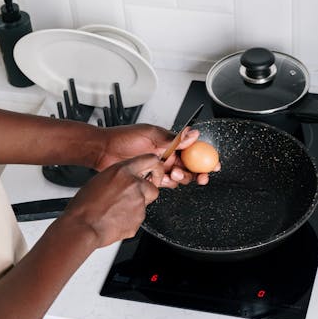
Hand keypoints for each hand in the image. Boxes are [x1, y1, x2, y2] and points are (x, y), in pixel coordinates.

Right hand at [63, 153, 164, 247]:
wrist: (82, 226)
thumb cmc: (85, 205)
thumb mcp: (101, 179)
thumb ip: (120, 177)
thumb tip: (128, 180)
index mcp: (123, 171)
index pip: (150, 160)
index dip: (155, 168)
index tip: (154, 173)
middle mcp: (134, 184)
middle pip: (153, 188)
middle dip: (146, 194)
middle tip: (131, 199)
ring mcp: (138, 202)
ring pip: (145, 204)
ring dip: (135, 207)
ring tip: (116, 211)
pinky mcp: (139, 218)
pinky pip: (138, 218)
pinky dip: (130, 219)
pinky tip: (115, 219)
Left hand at [94, 123, 217, 185]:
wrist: (104, 150)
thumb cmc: (123, 137)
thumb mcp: (151, 135)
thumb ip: (173, 139)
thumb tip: (193, 134)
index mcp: (170, 142)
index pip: (194, 150)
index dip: (206, 158)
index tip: (213, 164)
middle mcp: (167, 155)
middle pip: (191, 167)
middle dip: (198, 173)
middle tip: (201, 176)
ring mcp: (160, 167)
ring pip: (180, 177)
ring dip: (182, 177)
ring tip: (174, 173)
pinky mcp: (151, 178)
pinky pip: (166, 184)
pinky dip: (167, 183)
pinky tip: (163, 179)